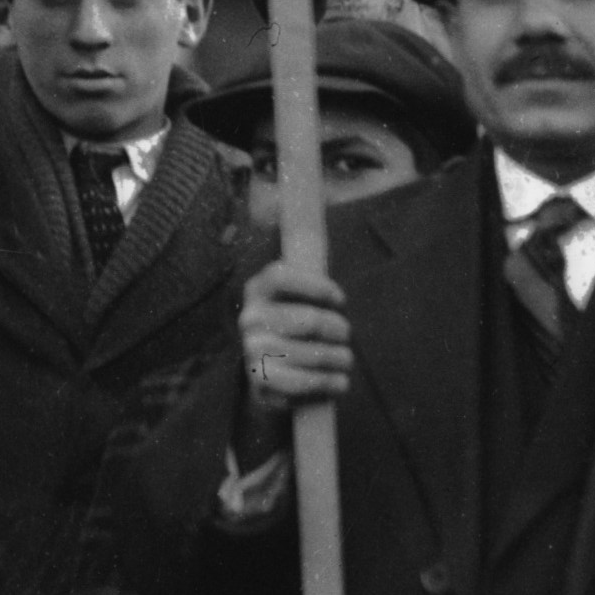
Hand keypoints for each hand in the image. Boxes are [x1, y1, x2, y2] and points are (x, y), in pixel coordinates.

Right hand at [234, 260, 352, 442]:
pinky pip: (308, 383)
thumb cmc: (293, 330)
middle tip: (345, 335)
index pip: (281, 275)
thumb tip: (309, 210)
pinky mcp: (261, 383)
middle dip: (339, 330)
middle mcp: (249, 319)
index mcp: (257, 291)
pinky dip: (331, 384)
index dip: (317, 285)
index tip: (340, 299)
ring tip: (345, 361)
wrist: (267, 379)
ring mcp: (252, 351)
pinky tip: (339, 382)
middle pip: (310, 320)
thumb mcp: (295, 297)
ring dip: (341, 360)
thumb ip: (307, 271)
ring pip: (316, 354)